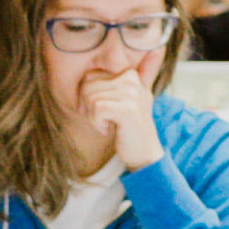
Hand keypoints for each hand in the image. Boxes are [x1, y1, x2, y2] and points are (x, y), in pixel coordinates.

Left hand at [81, 65, 165, 180]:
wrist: (144, 153)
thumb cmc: (127, 129)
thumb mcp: (122, 101)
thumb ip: (109, 85)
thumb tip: (85, 76)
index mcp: (130, 76)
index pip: (91, 75)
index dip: (86, 95)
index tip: (97, 110)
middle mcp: (133, 81)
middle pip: (88, 85)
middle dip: (87, 106)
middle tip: (100, 120)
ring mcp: (132, 94)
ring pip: (91, 97)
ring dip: (93, 117)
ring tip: (107, 124)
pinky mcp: (128, 109)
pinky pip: (97, 108)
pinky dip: (97, 123)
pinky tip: (108, 130)